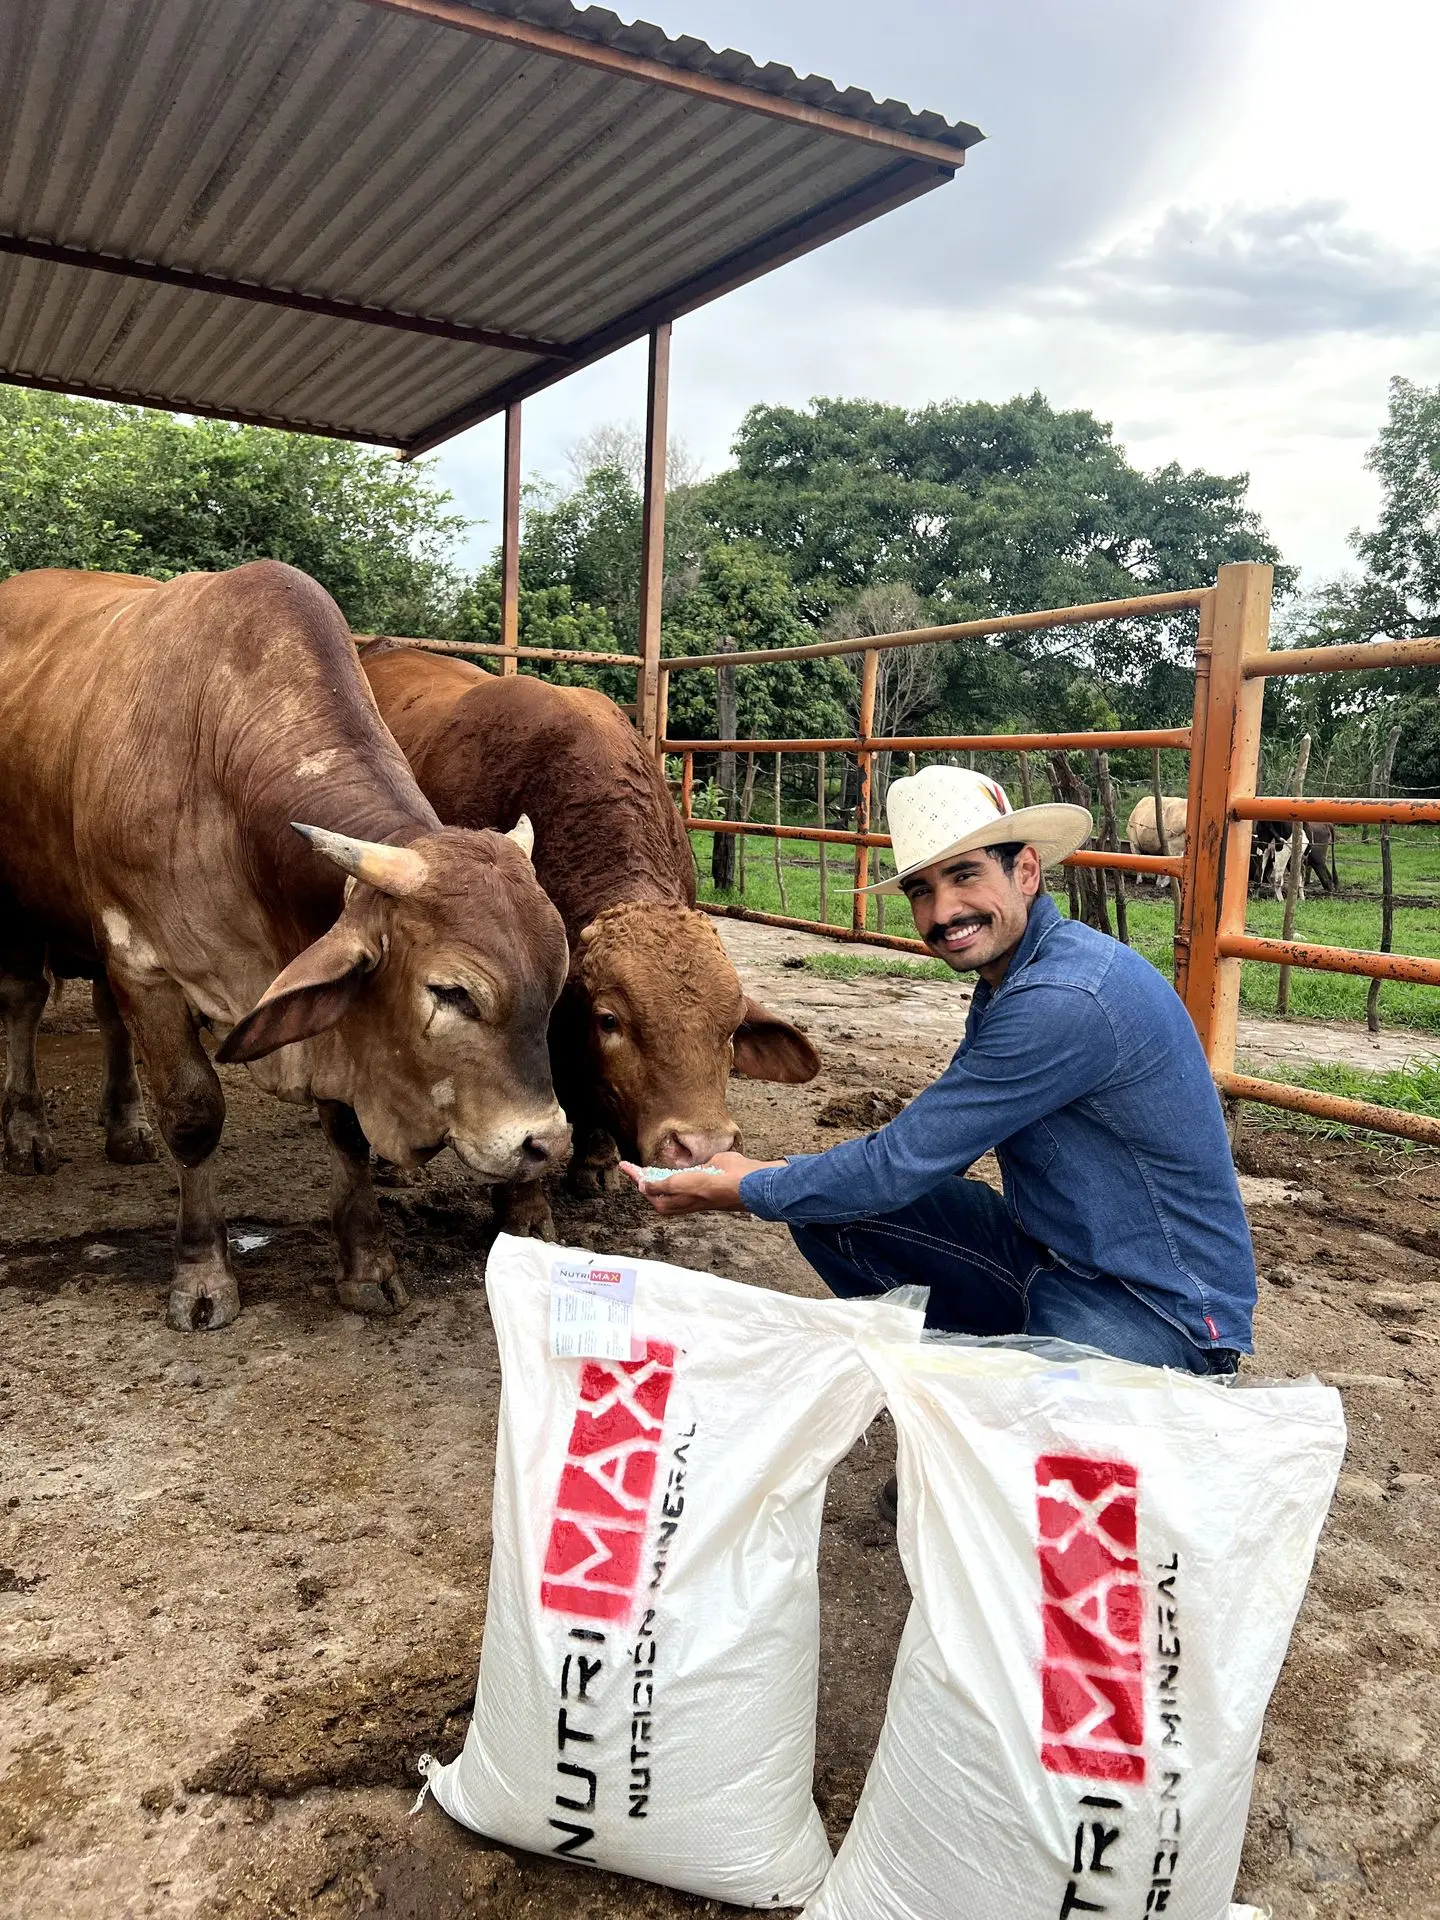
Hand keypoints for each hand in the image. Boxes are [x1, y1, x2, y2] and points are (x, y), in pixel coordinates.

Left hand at [618, 1151, 779, 1214]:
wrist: (741, 1182)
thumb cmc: (713, 1188)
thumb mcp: (681, 1185)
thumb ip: (661, 1185)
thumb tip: (644, 1186)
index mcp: (671, 1202)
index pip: (647, 1188)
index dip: (635, 1176)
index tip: (624, 1164)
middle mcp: (678, 1196)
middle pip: (654, 1185)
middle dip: (641, 1177)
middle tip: (628, 1164)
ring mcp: (689, 1186)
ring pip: (666, 1179)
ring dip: (654, 1173)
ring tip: (641, 1165)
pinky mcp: (700, 1175)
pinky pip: (681, 1172)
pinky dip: (671, 1168)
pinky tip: (666, 1163)